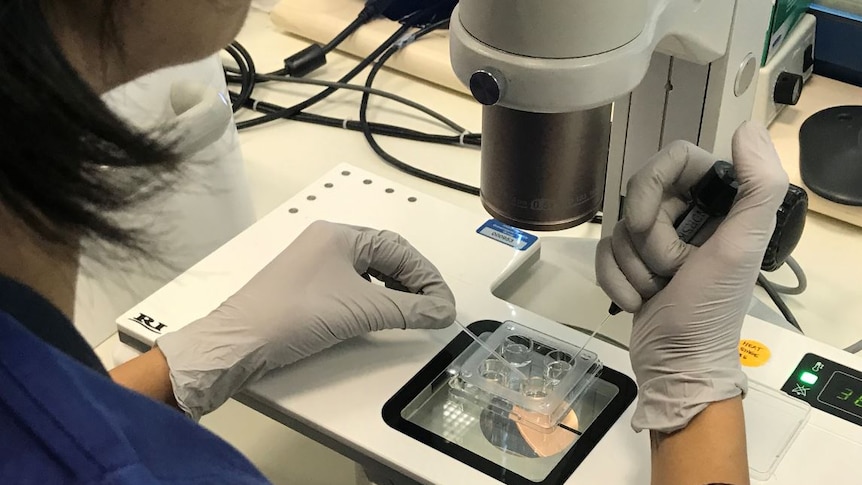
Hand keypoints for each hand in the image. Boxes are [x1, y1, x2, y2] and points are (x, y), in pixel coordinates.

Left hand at [156, 221, 455, 419]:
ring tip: (415, 313)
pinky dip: (374, 297)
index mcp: (341, 234)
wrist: (239, 341)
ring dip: (396, 291)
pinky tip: (383, 313)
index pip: (399, 249)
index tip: (445, 305)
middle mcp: (328, 241)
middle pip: (386, 257)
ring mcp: (315, 263)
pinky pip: (352, 284)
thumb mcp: (360, 310)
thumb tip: (443, 312)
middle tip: (435, 309)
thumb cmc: (296, 315)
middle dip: (414, 282)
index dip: (427, 277)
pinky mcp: (307, 285)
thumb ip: (407, 310)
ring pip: (369, 271)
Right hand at [595, 122, 788, 432]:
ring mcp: (658, 241)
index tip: (648, 224)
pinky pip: (604, 253)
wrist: (677, 366)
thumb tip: (746, 128)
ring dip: (632, 266)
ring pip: (619, 227)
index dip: (651, 186)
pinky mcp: (632, 264)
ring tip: (658, 291)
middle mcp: (689, 216)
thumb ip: (759, 186)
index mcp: (720, 204)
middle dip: (645, 240)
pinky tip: (637, 302)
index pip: (674, 159)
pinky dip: (615, 280)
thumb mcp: (743, 247)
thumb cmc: (710, 309)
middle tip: (668, 270)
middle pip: (640, 194)